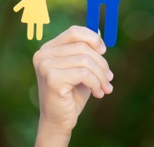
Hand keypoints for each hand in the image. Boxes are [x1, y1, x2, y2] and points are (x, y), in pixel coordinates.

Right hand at [33, 26, 113, 146]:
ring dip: (101, 75)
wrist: (59, 122)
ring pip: (85, 60)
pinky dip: (96, 83)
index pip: (74, 32)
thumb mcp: (81, 69)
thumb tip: (98, 31)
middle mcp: (43, 54)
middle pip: (82, 46)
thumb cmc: (71, 95)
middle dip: (101, 62)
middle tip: (110, 78)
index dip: (92, 38)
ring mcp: (46, 65)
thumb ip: (87, 51)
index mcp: (48, 49)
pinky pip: (83, 73)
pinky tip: (98, 93)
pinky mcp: (52, 78)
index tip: (104, 51)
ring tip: (105, 88)